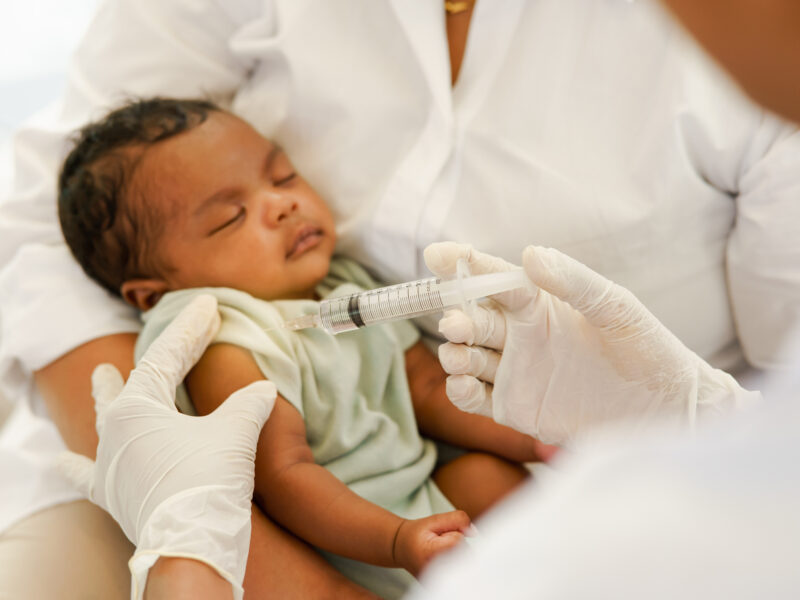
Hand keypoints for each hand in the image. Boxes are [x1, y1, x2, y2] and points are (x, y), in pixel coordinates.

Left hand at [57, 295, 276, 599]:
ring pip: (106, 420)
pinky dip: (76, 466)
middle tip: (183, 330)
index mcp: (137, 407)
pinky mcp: (113, 494)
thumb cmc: (208, 481)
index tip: (208, 305)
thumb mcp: (234, 432)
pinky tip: (58, 461)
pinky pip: (87, 474)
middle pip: (137, 380)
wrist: (190, 544)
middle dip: (165, 353)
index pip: (168, 356)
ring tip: (101, 374)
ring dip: (108, 395)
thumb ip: (247, 403)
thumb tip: (264, 389)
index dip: (192, 329)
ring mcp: (109, 464)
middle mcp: (113, 431)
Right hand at [393, 511, 470, 576]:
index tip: (440, 535)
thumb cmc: (417, 534)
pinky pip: (462, 572)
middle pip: (464, 554)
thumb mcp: (434, 519)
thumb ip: (456, 519)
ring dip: (458, 554)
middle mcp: (435, 572)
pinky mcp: (443, 586)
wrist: (403, 549)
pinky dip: (457, 564)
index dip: (452, 533)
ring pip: (466, 562)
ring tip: (443, 551)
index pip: (457, 541)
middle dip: (458, 545)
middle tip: (441, 543)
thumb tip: (474, 531)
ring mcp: (439, 582)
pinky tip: (445, 560)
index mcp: (430, 554)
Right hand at [424, 242, 755, 444]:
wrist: (667, 413)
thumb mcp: (615, 307)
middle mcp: (522, 336)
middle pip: (473, 319)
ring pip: (466, 357)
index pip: (493, 280)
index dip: (464, 266)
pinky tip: (465, 384)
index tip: (437, 255)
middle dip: (456, 317)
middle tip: (456, 322)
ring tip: (461, 354)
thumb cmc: (649, 350)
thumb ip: (572, 281)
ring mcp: (516, 372)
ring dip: (455, 352)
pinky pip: (474, 398)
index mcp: (541, 305)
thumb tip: (530, 253)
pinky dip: (459, 391)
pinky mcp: (514, 409)